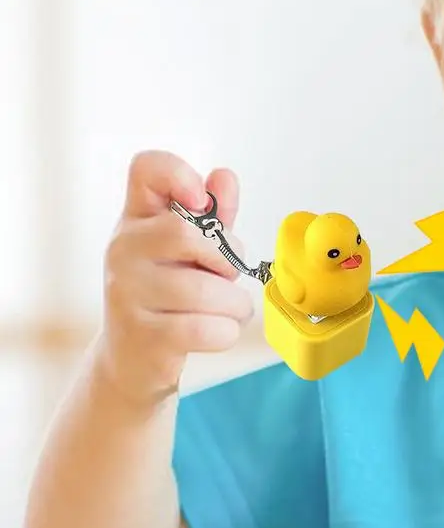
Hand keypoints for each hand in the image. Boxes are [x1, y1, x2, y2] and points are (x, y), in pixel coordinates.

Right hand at [99, 150, 254, 405]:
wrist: (133, 359)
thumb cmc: (171, 295)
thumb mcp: (193, 250)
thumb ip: (214, 217)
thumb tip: (224, 176)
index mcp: (137, 218)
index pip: (146, 168)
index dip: (179, 175)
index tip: (201, 203)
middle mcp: (123, 249)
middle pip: (186, 233)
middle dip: (227, 258)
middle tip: (227, 274)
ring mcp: (127, 293)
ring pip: (207, 289)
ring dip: (235, 304)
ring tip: (229, 310)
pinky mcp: (143, 336)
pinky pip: (208, 328)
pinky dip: (228, 331)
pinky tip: (218, 331)